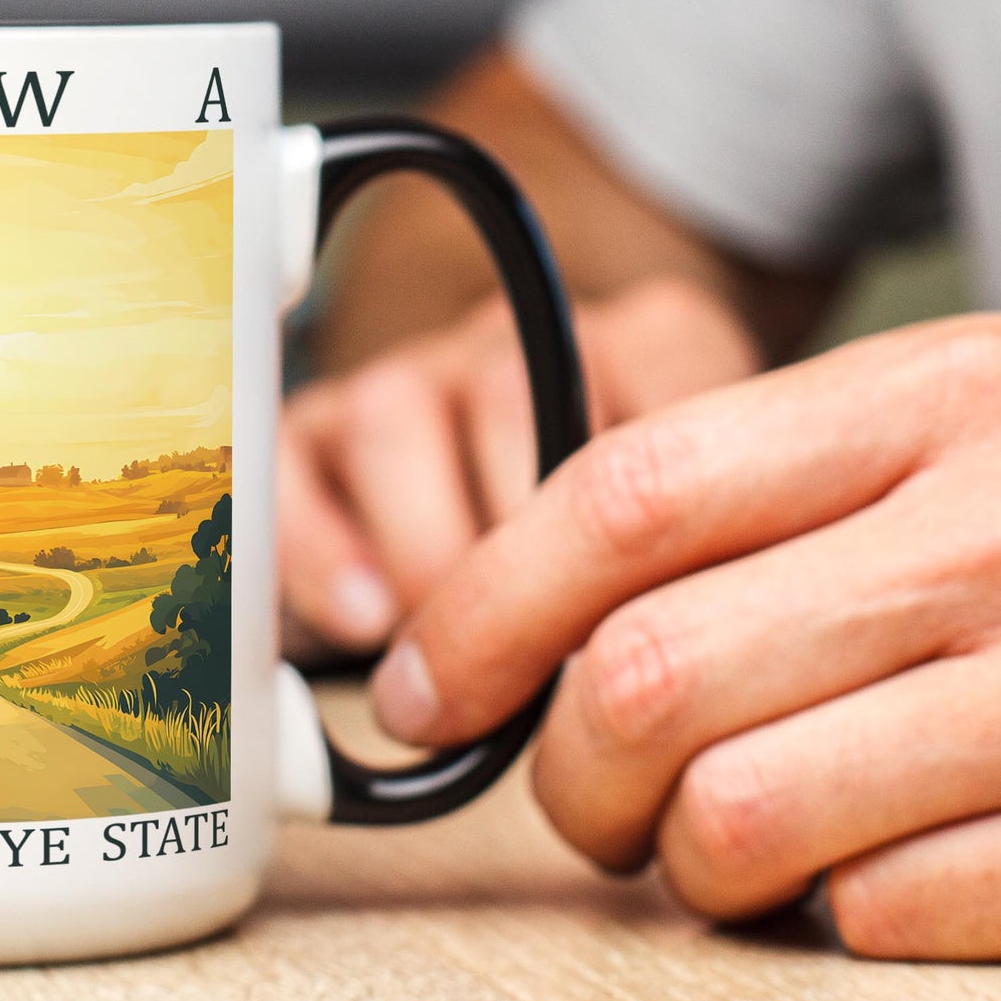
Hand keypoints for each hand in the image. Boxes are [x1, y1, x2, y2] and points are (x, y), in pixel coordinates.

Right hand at [278, 274, 760, 654]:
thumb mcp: (712, 539)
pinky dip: (318, 548)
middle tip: (547, 653)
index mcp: (643, 346)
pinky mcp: (319, 433)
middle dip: (524, 546)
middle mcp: (521, 342)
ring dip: (425, 550)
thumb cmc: (644, 553)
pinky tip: (367, 621)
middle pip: (507, 396)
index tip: (651, 620)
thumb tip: (679, 658)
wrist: (542, 528)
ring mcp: (414, 377)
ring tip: (458, 652)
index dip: (651, 516)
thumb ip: (711, 566)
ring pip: (392, 416)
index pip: (662, 388)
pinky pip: (288, 465)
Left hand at [367, 317, 1000, 960]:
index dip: (477, 614)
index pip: (623, 498)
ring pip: (740, 823)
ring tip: (745, 862)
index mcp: (961, 399)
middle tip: (594, 814)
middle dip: (564, 783)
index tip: (421, 697)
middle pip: (647, 678)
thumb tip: (587, 605)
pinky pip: (893, 928)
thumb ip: (823, 489)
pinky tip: (909, 888)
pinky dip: (855, 931)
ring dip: (693, 878)